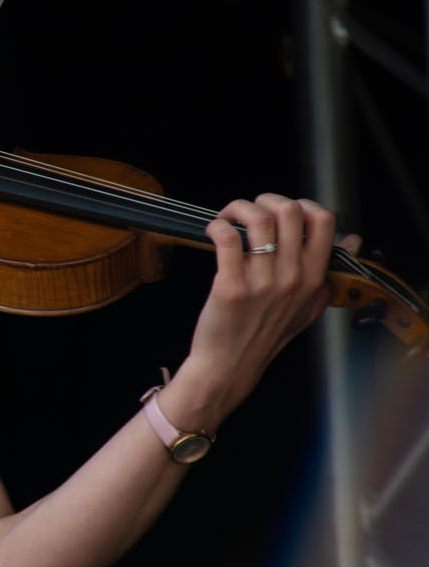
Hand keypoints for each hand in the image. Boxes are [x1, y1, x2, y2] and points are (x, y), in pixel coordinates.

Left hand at [165, 194, 349, 427]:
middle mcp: (292, 278)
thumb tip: (352, 240)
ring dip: (237, 208)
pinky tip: (213, 231)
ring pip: (257, 219)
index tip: (280, 211)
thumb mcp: (309, 306)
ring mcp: (263, 283)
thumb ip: (329, 273)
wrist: (231, 366)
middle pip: (290, 211)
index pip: (324, 220)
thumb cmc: (265, 334)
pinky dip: (218, 225)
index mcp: (313, 278)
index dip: (301, 204)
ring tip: (227, 219)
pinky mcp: (231, 287)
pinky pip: (227, 238)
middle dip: (265, 200)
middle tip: (249, 212)